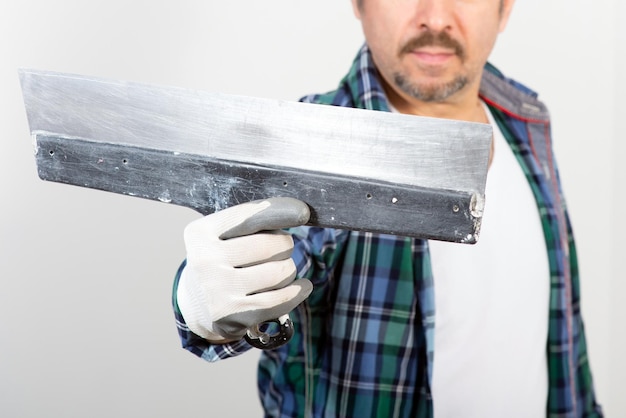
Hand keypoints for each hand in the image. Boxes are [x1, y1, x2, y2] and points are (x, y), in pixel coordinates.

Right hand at [176, 197, 311, 341]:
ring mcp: (217, 291)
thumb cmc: (221, 260)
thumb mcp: (223, 235)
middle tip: (281, 249)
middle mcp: (204, 262)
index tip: (303, 212)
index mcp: (200, 234)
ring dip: (289, 269)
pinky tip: (302, 287)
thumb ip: (252, 220)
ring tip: (281, 270)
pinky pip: (279, 300)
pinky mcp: (232, 316)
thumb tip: (296, 212)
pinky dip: (297, 291)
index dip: (280, 212)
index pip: (248, 217)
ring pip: (278, 273)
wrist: (198, 305)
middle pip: (269, 246)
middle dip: (284, 245)